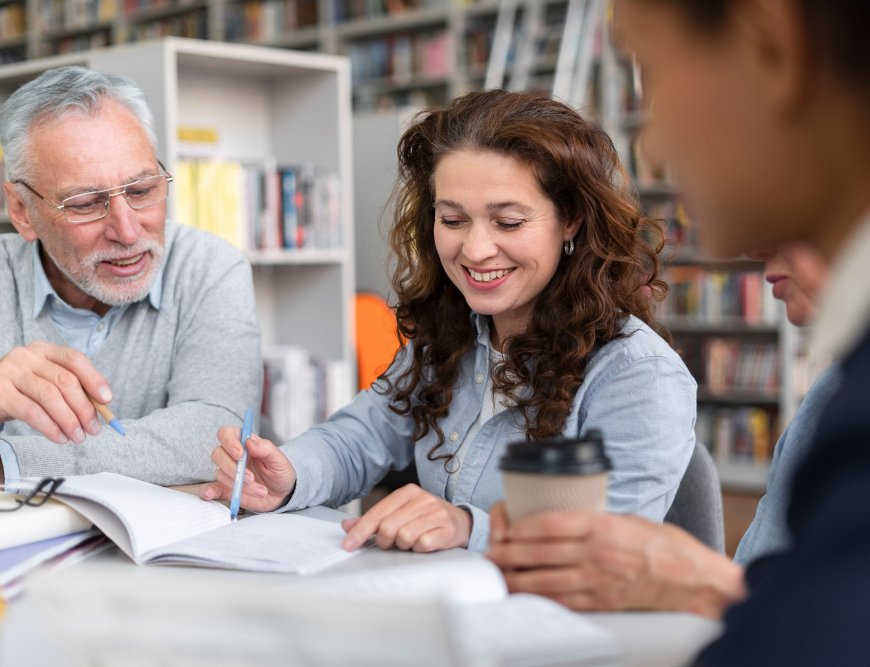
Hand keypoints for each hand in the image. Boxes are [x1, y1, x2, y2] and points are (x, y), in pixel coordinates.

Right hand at [0, 342, 111, 443]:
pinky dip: (50, 427)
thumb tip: (102, 405)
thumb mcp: (47, 381)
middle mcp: (27, 357)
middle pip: (65, 380)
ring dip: (69, 420)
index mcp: (44, 350)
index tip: (107, 400)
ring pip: (50, 396)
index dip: (94, 379)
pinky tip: (60, 438)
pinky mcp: (0, 393)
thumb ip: (72, 387)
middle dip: (84, 407)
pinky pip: (31, 412)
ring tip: (79, 437)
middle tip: (94, 429)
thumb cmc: (24, 389)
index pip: (75, 359)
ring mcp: (11, 373)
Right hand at [199, 427, 297, 512]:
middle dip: (233, 467)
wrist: (283, 494)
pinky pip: (213, 488)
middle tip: (251, 478)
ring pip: (220, 473)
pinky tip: (209, 494)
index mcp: (245, 443)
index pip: (228, 433)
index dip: (229, 441)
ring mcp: (229, 472)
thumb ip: (266, 448)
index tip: (239, 453)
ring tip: (258, 490)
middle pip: (218, 453)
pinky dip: (208, 491)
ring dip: (238, 484)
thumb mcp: (279, 459)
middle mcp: (234, 456)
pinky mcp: (227, 488)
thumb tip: (249, 442)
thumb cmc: (280, 472)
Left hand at [341, 484, 471, 552]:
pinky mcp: (447, 529)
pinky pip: (422, 545)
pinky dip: (419, 550)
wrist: (462, 522)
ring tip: (411, 542)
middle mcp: (422, 499)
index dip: (361, 531)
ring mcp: (436, 513)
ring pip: (404, 537)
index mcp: (407, 492)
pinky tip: (424, 545)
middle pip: (389, 528)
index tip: (348, 545)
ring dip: (404, 546)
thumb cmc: (427, 519)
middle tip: (392, 543)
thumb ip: (375, 520)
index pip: (377, 512)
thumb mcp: (401, 513)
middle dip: (385, 541)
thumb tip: (347, 526)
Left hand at [486, 503, 745, 618]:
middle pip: (542, 551)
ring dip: (518, 578)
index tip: (506, 528)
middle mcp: (597, 552)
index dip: (522, 527)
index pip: (551, 522)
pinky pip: (565, 601)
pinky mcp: (603, 602)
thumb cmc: (665, 546)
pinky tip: (526, 597)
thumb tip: (565, 521)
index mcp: (602, 526)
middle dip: (510, 553)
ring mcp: (599, 579)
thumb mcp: (628, 519)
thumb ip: (595, 521)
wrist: (693, 580)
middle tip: (491, 554)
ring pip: (547, 579)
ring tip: (499, 576)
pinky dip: (541, 599)